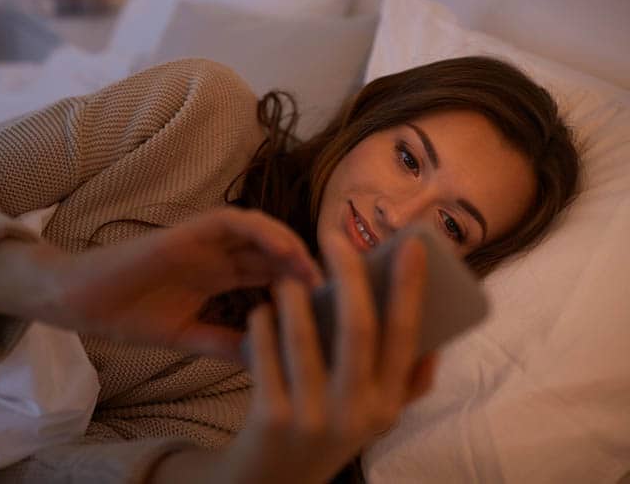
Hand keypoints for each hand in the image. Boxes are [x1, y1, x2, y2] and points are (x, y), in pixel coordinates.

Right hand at [0, 207, 321, 359]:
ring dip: (292, 247)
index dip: (301, 288)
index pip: (270, 276)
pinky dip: (261, 231)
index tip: (332, 310)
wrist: (81, 302)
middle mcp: (217, 254)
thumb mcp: (185, 335)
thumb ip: (222, 341)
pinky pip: (232, 221)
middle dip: (307, 267)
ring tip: (318, 273)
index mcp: (218, 277)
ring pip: (261, 231)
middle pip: (274, 253)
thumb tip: (264, 360)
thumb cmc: (127, 315)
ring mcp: (203, 240)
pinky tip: (284, 252)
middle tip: (342, 289)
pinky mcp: (187, 230)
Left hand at [151, 231, 436, 483]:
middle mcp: (357, 414)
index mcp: (387, 405)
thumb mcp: (373, 417)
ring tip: (286, 276)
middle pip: (358, 328)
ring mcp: (313, 418)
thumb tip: (435, 337)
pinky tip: (260, 311)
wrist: (273, 483)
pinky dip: (261, 324)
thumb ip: (406, 383)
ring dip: (294, 296)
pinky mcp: (272, 418)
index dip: (411, 288)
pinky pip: (264, 354)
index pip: (406, 336)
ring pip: (304, 336)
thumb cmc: (327, 433)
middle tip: (333, 236)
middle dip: (348, 273)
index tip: (412, 245)